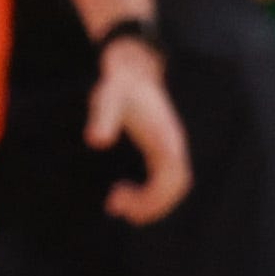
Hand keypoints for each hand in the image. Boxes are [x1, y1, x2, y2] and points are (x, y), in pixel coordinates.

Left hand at [87, 40, 190, 222]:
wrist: (133, 69)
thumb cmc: (120, 84)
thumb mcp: (109, 96)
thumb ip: (104, 116)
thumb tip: (97, 140)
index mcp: (165, 137)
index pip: (172, 176)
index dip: (151, 197)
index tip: (117, 200)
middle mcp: (172, 144)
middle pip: (177, 186)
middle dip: (152, 205)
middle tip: (114, 206)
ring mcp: (170, 146)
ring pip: (175, 184)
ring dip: (152, 202)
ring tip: (118, 203)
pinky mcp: (162, 148)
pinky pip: (166, 178)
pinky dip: (150, 193)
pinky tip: (124, 189)